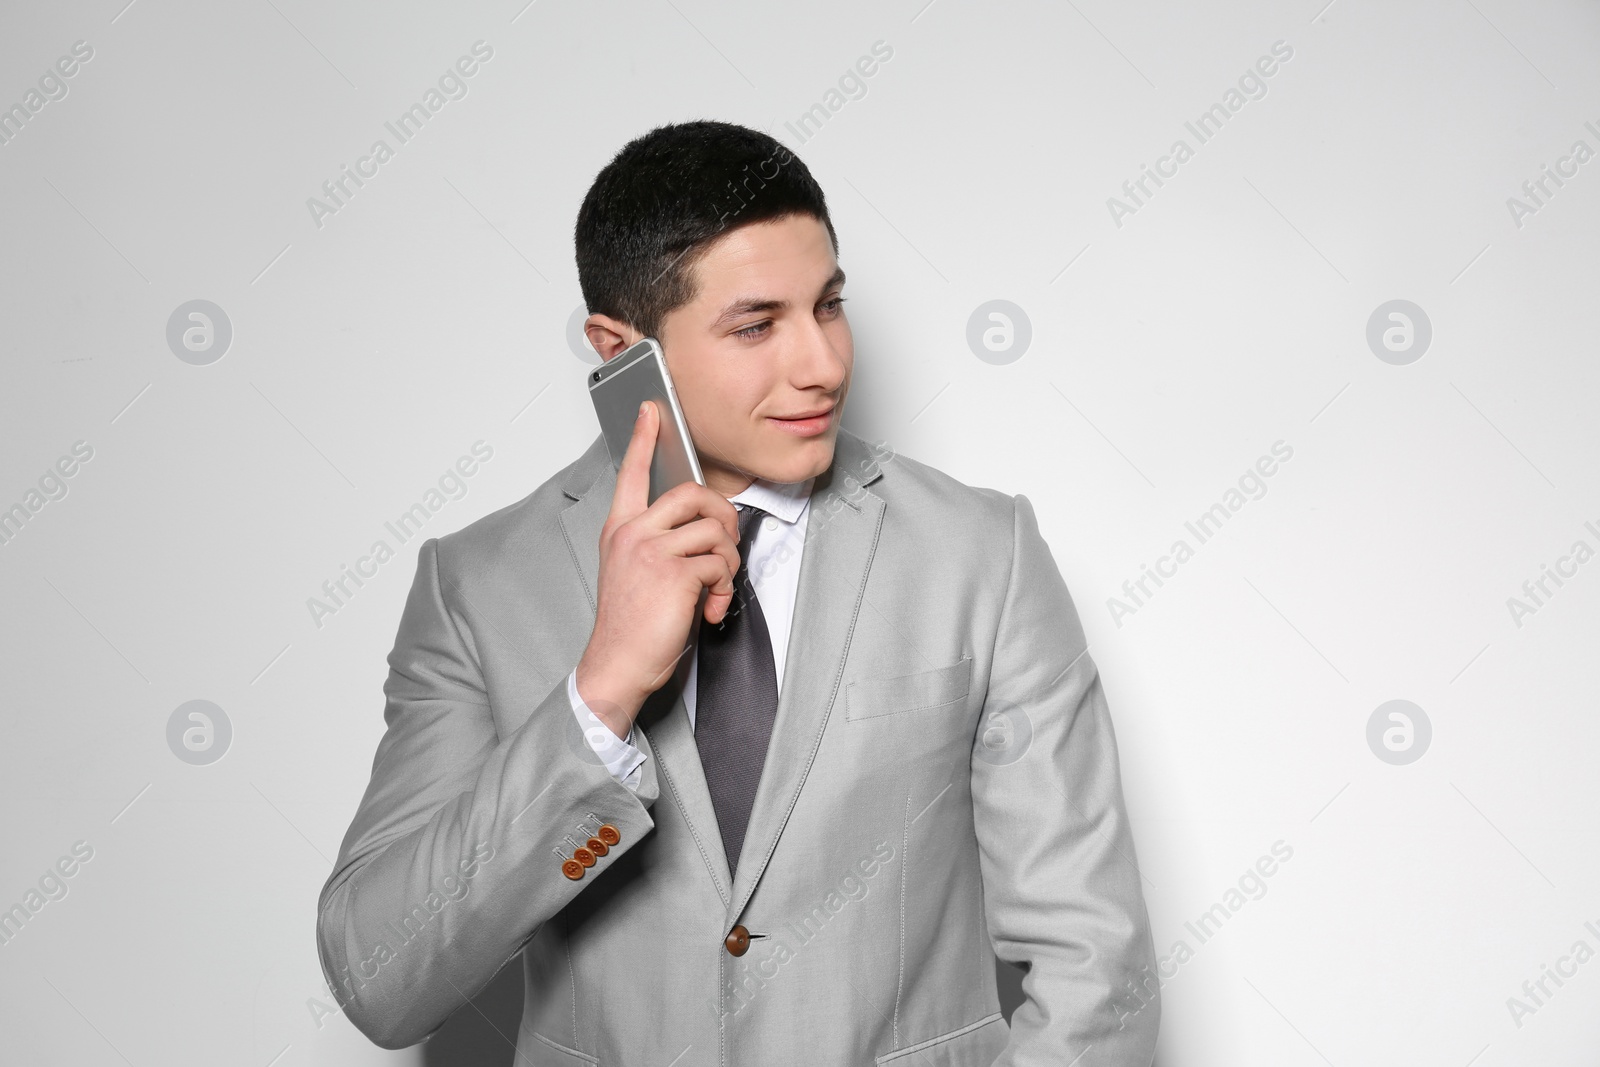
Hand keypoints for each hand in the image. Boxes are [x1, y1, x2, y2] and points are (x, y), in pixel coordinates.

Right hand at [575, 399, 741, 738]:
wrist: (616, 665)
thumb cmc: (629, 626)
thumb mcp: (633, 573)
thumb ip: (656, 545)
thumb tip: (700, 535)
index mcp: (620, 530)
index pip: (630, 473)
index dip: (642, 438)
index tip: (651, 410)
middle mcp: (633, 533)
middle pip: (693, 493)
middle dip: (723, 515)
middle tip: (725, 545)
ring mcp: (652, 550)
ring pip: (715, 530)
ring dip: (726, 565)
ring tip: (712, 592)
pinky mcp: (674, 572)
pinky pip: (719, 563)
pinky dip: (724, 591)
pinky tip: (708, 610)